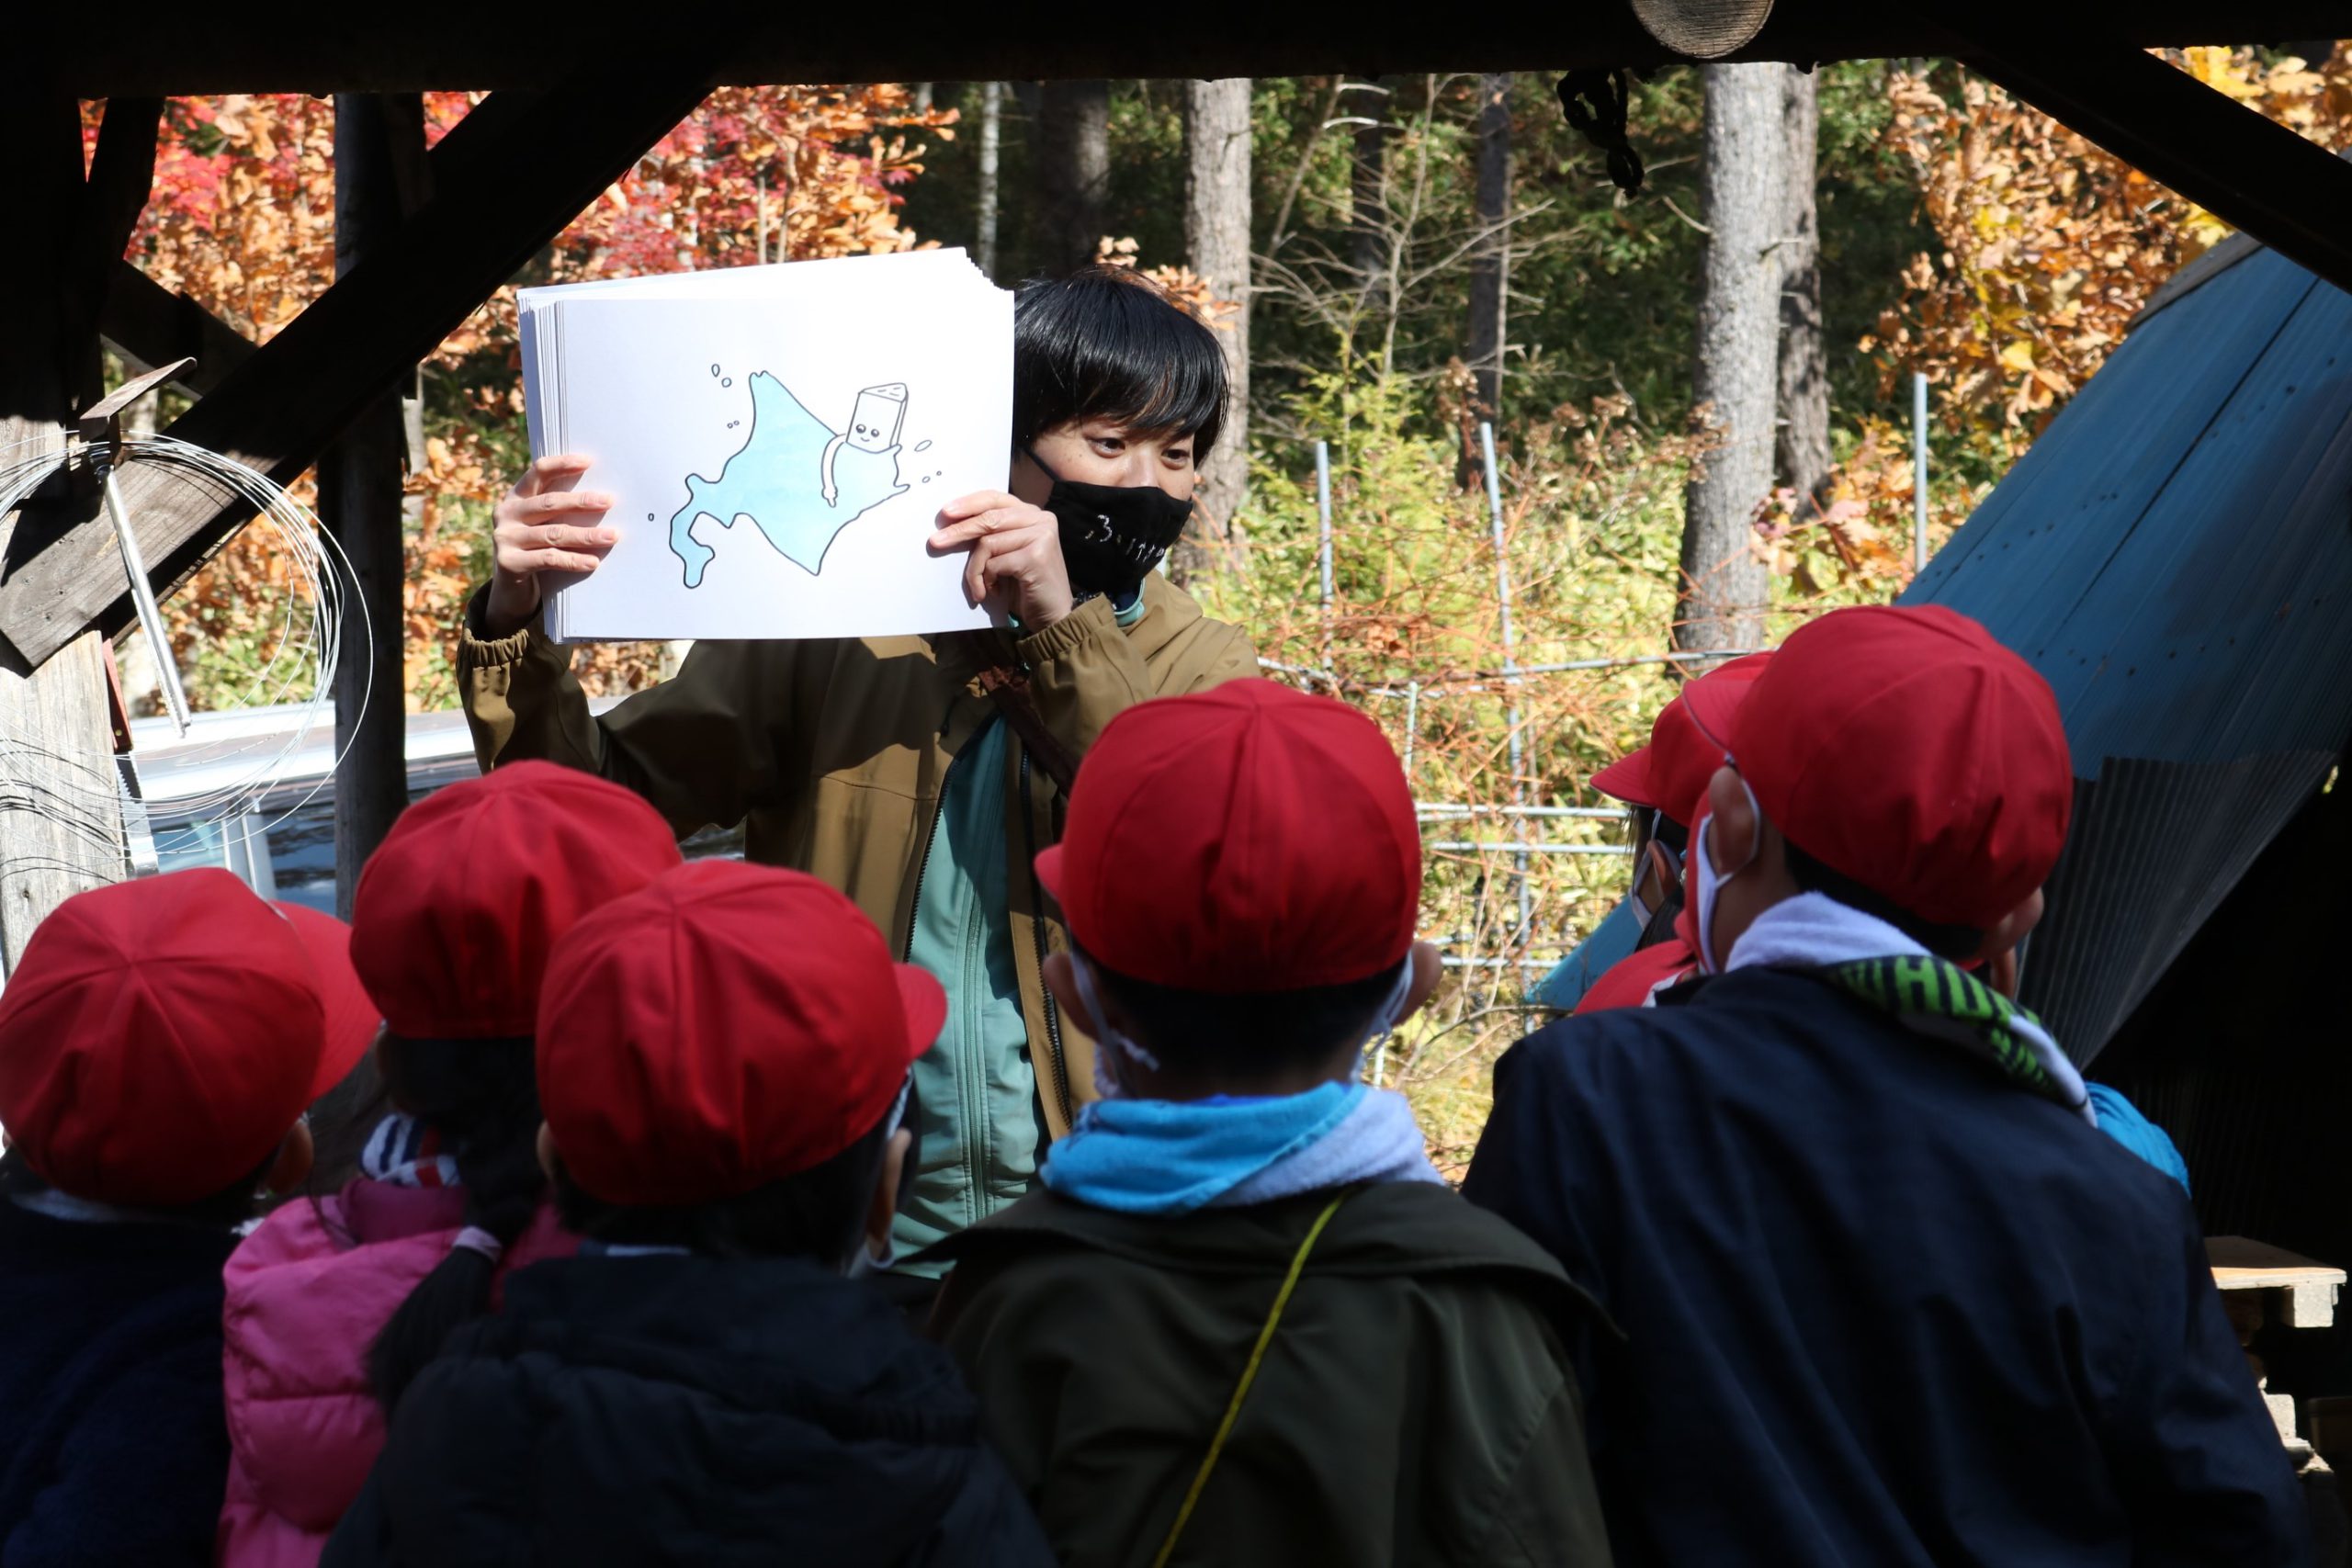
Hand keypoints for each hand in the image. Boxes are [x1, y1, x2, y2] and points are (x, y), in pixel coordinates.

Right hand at [482, 455, 619, 635]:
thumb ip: (558, 510)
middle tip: (609, 501)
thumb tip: (603, 499)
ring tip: (612, 536)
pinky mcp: (508, 563)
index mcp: (516, 496)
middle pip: (549, 503)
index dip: (562, 464)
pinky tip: (593, 562)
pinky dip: (574, 560)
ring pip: (553, 533)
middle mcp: (506, 513)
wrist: (510, 589)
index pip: (538, 472)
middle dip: (581, 502)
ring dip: (586, 535)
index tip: (589, 462)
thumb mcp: (542, 524)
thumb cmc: (535, 549)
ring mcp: (505, 538)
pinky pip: (549, 558)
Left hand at [929, 491, 1073, 628]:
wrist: (1053, 616)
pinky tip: (994, 593)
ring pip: (987, 543)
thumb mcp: (1006, 554)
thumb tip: (951, 524)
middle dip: (959, 532)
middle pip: (989, 518)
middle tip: (934, 542)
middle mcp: (1041, 519)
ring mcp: (1041, 536)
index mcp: (1032, 514)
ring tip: (978, 588)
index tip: (945, 513)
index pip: (995, 499)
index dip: (969, 504)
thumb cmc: (1025, 586)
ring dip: (975, 570)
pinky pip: (995, 563)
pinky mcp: (1037, 556)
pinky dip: (987, 580)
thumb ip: (991, 535)